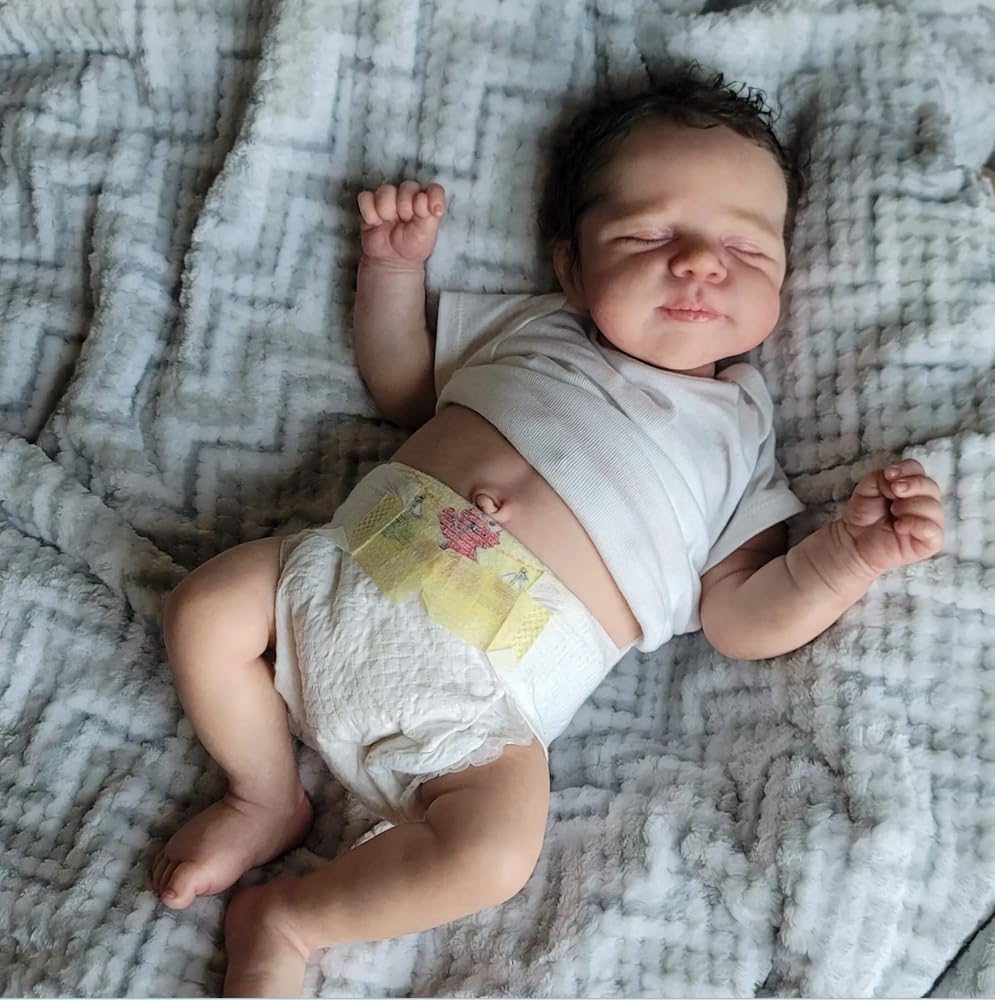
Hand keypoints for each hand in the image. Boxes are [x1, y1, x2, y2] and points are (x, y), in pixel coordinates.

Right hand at [357, 181, 445, 266]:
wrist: (393, 261)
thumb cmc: (412, 246)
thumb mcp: (427, 234)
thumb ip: (430, 215)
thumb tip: (424, 199)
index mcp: (425, 201)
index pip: (433, 189)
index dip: (433, 198)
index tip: (435, 213)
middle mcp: (407, 196)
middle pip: (407, 187)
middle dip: (406, 206)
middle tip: (405, 221)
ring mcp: (387, 198)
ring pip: (385, 190)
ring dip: (386, 210)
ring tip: (388, 223)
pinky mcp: (370, 204)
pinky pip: (365, 198)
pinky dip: (369, 212)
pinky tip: (376, 223)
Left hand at [839, 458, 943, 575]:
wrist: (854, 540)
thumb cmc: (865, 514)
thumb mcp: (868, 488)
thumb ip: (882, 477)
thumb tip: (899, 482)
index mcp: (912, 487)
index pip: (919, 471)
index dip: (907, 470)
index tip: (889, 474)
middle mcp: (924, 503)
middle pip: (931, 487)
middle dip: (912, 486)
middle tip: (894, 491)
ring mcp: (928, 523)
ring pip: (934, 508)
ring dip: (910, 506)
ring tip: (893, 512)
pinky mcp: (928, 543)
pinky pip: (933, 531)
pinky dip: (916, 525)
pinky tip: (899, 526)